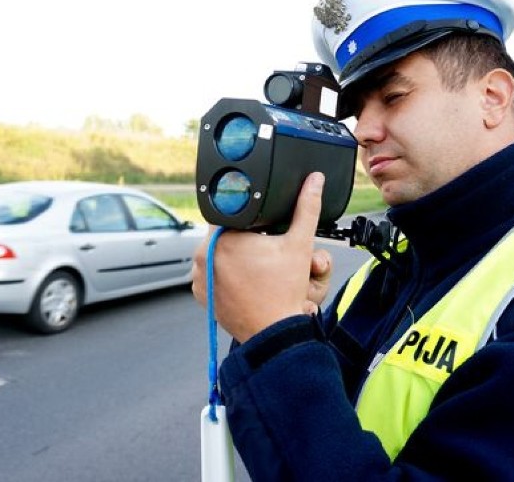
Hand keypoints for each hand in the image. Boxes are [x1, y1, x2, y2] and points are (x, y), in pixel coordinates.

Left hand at [192, 172, 327, 341]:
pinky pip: (210, 274)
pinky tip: (242, 278)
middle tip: (260, 245)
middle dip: (239, 235)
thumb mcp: (299, 245)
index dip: (245, 215)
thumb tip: (315, 181)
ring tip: (252, 263)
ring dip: (229, 254)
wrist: (274, 332)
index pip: (228, 211)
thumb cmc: (284, 292)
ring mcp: (199, 277)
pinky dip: (223, 274)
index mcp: (222, 237)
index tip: (258, 223)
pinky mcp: (201, 294)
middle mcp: (202, 255)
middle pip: (221, 233)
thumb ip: (306, 208)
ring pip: (215, 253)